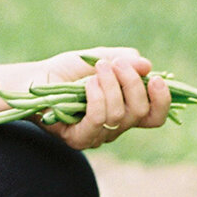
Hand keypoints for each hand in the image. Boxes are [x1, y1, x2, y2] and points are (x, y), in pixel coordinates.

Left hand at [30, 46, 171, 149]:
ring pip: (119, 116)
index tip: (157, 79)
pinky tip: (88, 83)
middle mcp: (114, 127)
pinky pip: (97, 121)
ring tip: (98, 68)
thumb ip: (123, 60)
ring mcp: (96, 135)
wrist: (33, 78)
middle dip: (132, 83)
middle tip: (116, 64)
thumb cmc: (66, 71)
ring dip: (111, 86)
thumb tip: (147, 66)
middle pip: (140, 113)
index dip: (162, 101)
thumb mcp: (98, 58)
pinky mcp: (77, 139)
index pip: (154, 116)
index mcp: (125, 110)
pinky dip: (97, 97)